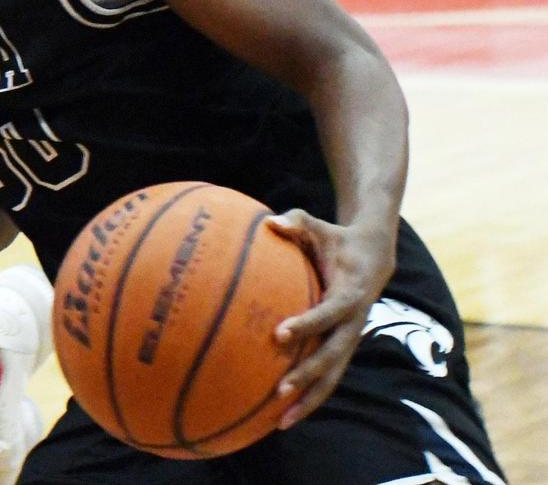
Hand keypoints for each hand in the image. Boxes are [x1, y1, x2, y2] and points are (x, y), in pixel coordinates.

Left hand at [266, 209, 394, 429]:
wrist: (374, 256)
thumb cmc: (336, 238)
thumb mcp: (318, 225)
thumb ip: (296, 222)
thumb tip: (270, 222)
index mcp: (350, 294)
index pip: (328, 313)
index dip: (307, 324)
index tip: (280, 333)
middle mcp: (353, 323)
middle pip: (333, 356)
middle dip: (308, 375)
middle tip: (279, 389)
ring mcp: (350, 339)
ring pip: (333, 377)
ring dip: (309, 399)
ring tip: (281, 422)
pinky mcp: (344, 348)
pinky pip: (329, 377)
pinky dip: (310, 397)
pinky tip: (283, 415)